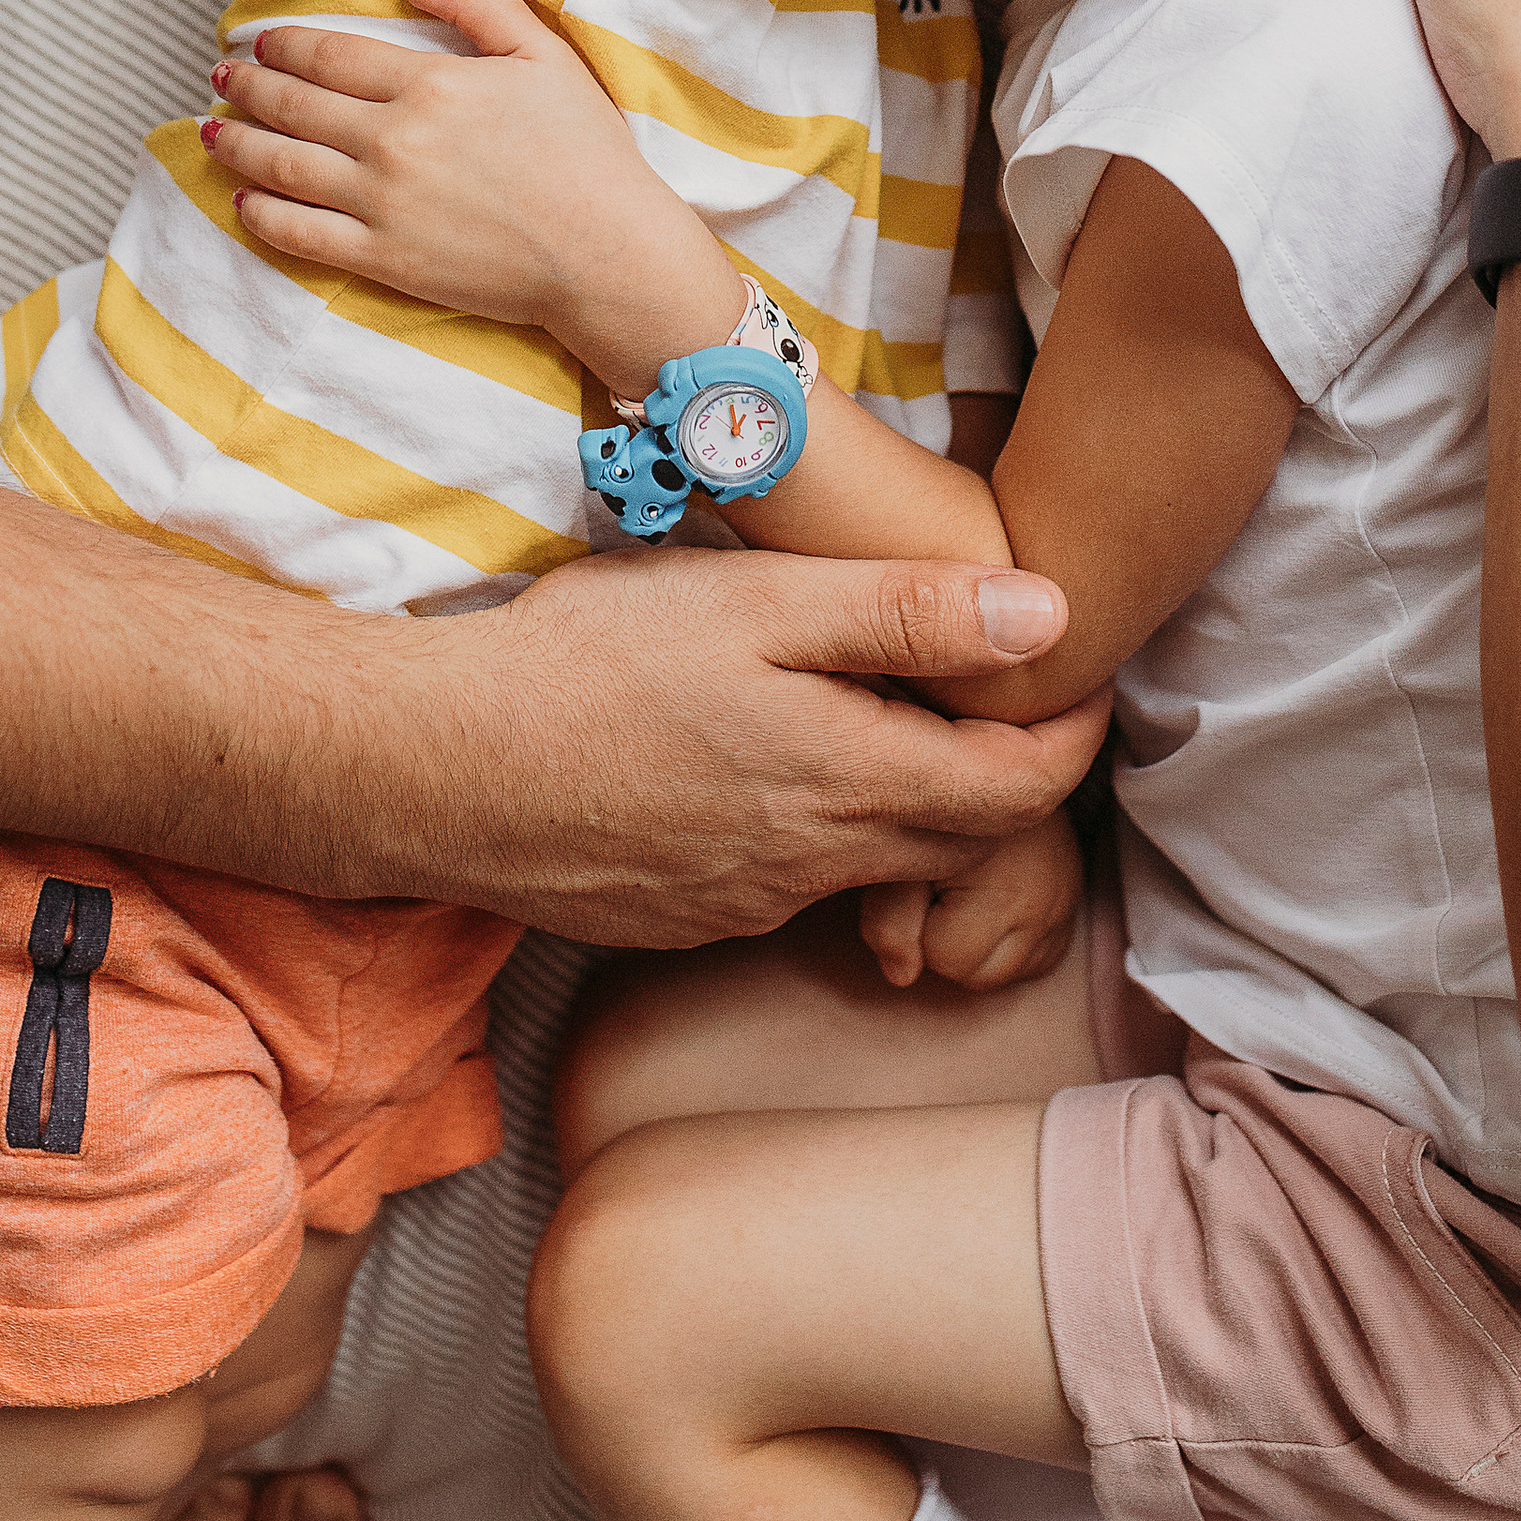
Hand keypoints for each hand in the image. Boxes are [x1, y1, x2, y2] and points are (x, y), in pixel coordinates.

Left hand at [204, 0, 740, 401]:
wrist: (606, 253)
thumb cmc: (585, 151)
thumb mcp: (543, 53)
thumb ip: (476, 1)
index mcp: (428, 83)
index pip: (329, 56)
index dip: (284, 46)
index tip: (258, 42)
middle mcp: (391, 140)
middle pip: (294, 106)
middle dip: (247, 87)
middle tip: (220, 76)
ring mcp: (381, 204)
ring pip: (282, 167)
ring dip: (238, 144)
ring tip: (211, 129)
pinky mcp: (382, 259)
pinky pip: (300, 234)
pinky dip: (261, 215)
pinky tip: (242, 201)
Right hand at [402, 550, 1111, 945]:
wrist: (436, 769)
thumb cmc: (592, 663)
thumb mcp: (758, 604)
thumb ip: (907, 614)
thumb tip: (1052, 617)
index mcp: (851, 783)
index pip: (1021, 792)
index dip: (1072, 737)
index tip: (1083, 679)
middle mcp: (816, 866)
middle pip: (961, 841)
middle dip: (1006, 777)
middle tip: (1008, 696)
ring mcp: (747, 903)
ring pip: (875, 864)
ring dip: (911, 806)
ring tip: (889, 715)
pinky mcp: (685, 916)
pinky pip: (792, 882)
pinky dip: (821, 830)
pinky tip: (770, 763)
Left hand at [859, 805, 1083, 990]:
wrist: (1002, 754)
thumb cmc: (938, 797)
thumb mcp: (902, 846)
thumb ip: (889, 917)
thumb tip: (900, 977)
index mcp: (1002, 886)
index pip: (946, 958)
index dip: (919, 924)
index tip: (923, 879)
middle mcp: (1045, 904)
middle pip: (979, 975)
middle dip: (949, 942)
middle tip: (942, 882)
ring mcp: (1064, 908)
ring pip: (1007, 974)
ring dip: (981, 946)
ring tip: (967, 887)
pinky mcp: (1073, 908)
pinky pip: (1036, 961)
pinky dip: (1012, 943)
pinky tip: (993, 901)